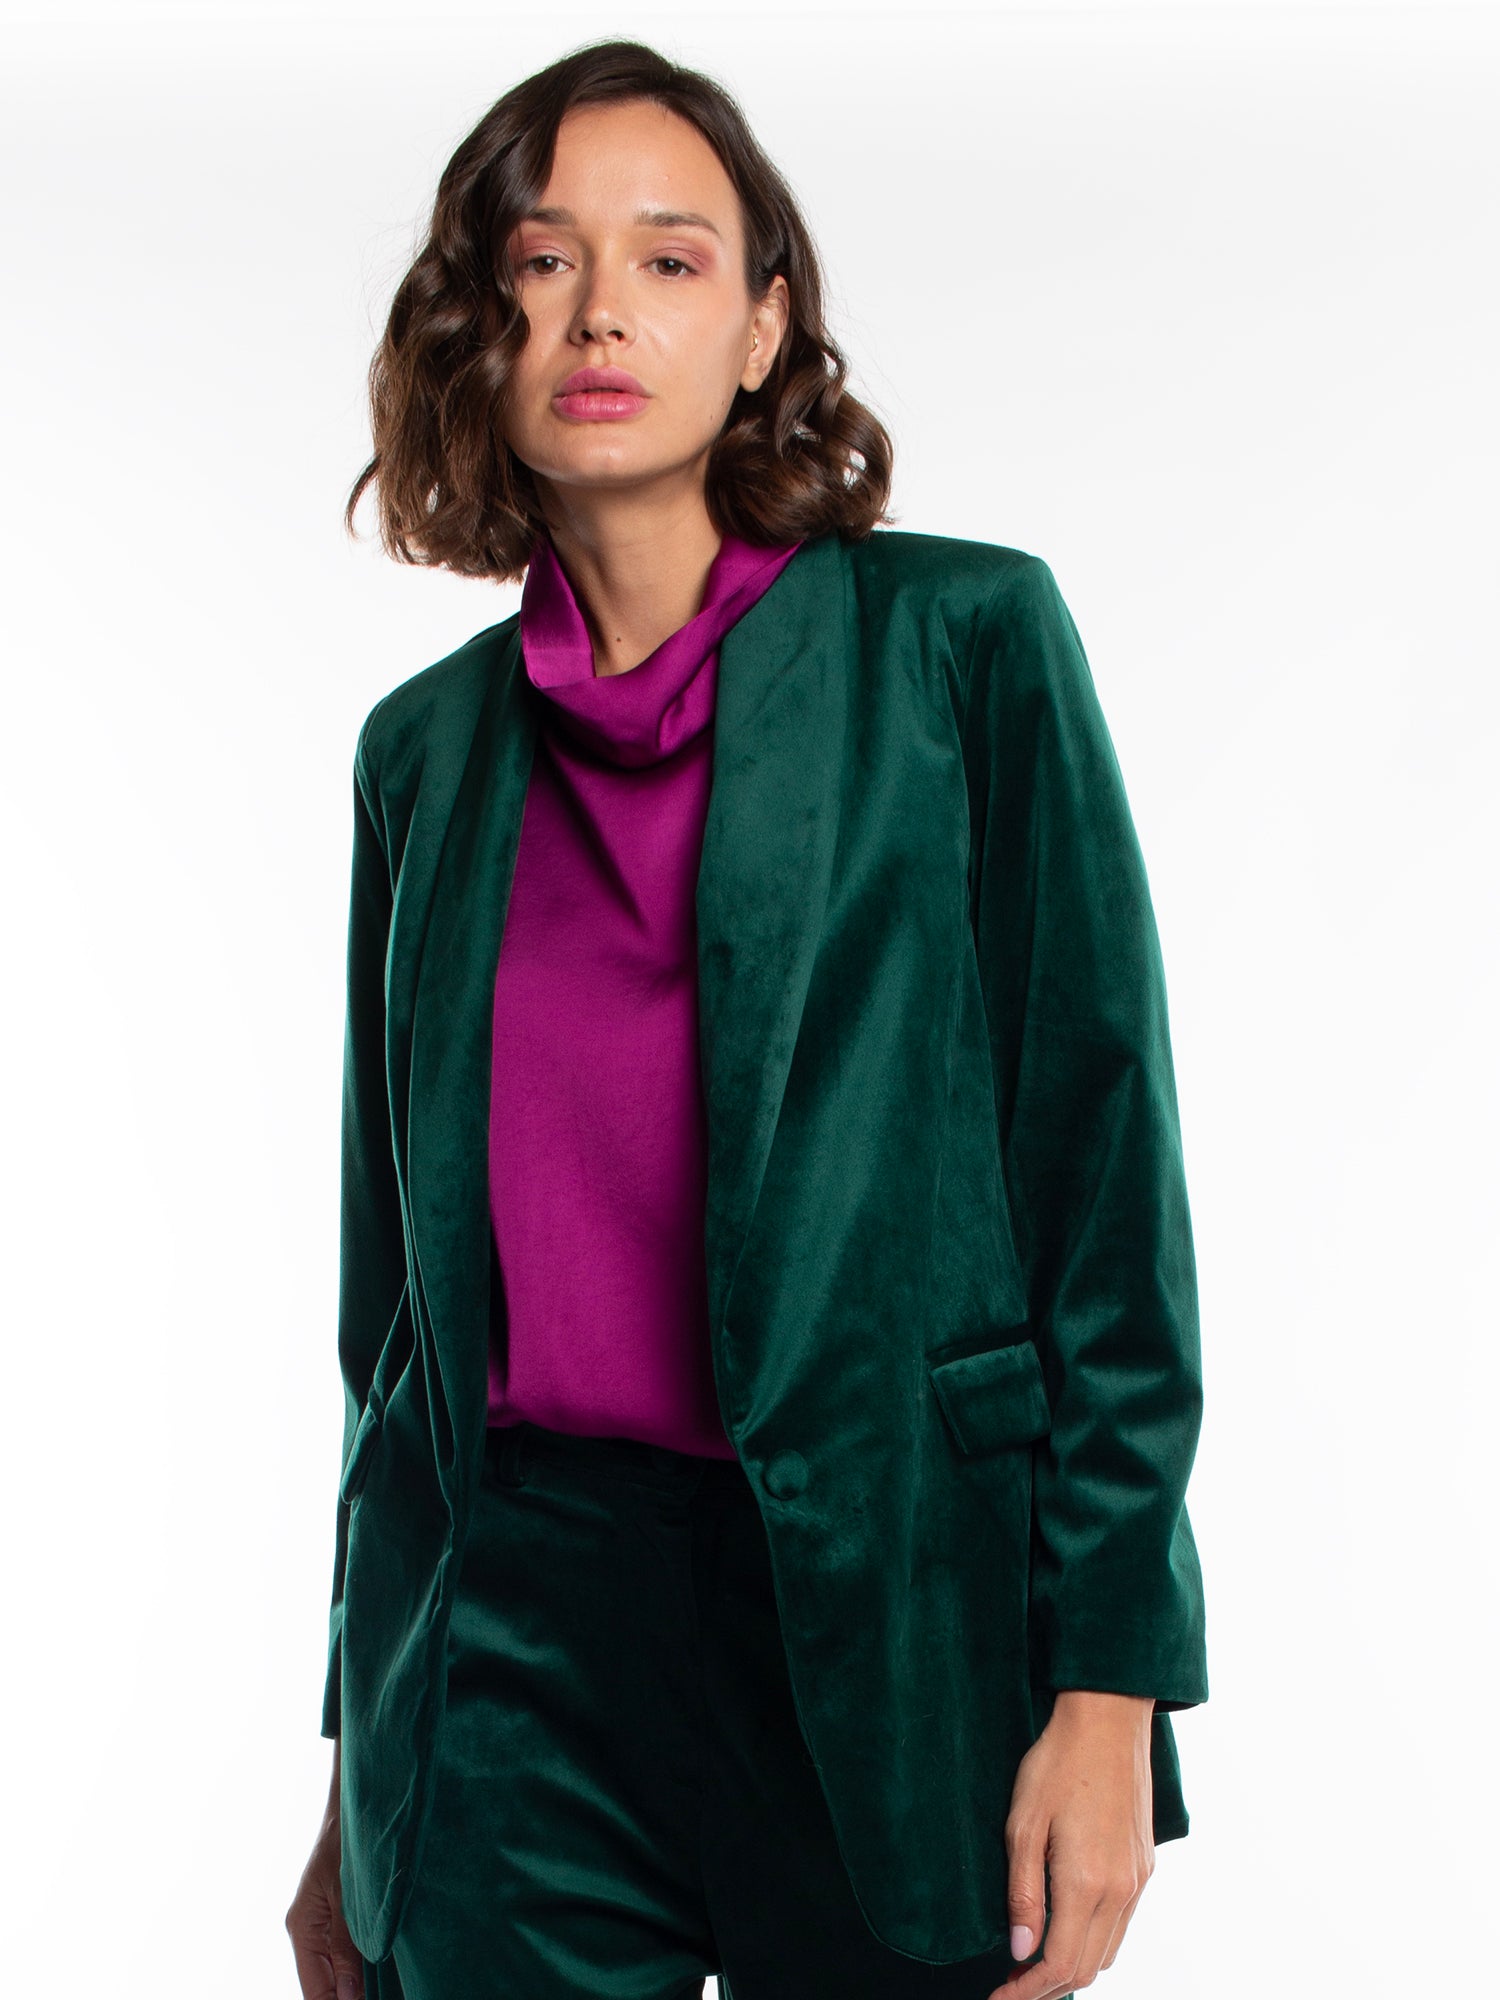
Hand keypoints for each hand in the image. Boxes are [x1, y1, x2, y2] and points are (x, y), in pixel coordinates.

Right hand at [286, 1742, 364, 1999]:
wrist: (356, 1800)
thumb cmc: (349, 1840)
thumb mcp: (349, 1895)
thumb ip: (346, 1947)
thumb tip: (349, 1999)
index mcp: (304, 1928)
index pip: (315, 1992)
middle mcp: (308, 1932)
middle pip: (324, 1986)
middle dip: (349, 1998)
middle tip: (381, 1995)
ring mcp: (321, 1924)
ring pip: (335, 1973)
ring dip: (356, 1986)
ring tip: (382, 1990)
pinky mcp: (338, 1915)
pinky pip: (345, 1954)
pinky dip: (360, 1969)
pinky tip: (382, 1977)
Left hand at [989, 1690, 1155, 1998]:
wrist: (1108, 1720)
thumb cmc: (1058, 1763)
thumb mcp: (1023, 1825)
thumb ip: (1024, 1895)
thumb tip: (1021, 1952)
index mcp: (1087, 1883)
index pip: (1059, 1965)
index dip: (1026, 1990)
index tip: (998, 1996)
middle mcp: (1120, 1890)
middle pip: (1087, 1968)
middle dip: (1047, 1987)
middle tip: (1010, 1984)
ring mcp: (1137, 1879)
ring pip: (1108, 1951)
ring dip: (1072, 1967)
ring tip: (1033, 1962)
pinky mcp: (1144, 1866)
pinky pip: (1122, 1924)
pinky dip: (1094, 1941)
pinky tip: (1067, 1928)